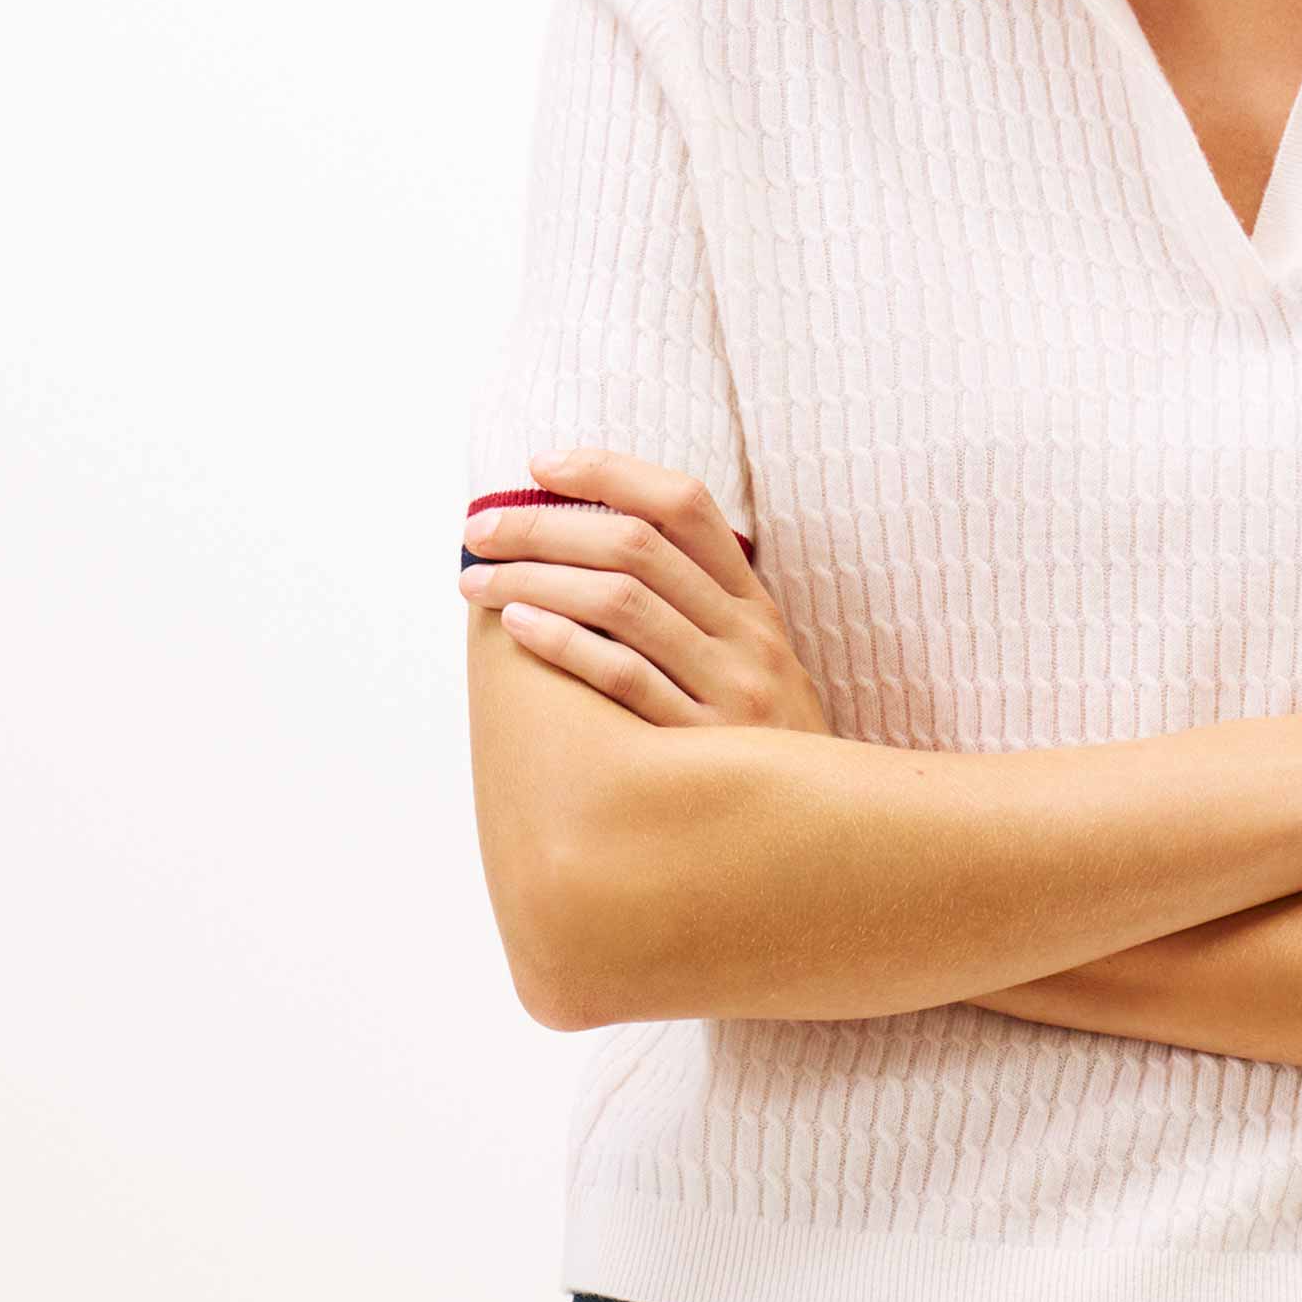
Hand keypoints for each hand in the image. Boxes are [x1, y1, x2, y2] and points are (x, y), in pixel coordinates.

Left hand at [459, 448, 831, 732]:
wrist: (823, 835)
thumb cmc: (759, 749)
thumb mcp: (751, 668)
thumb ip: (696, 613)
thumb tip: (591, 555)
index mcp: (753, 605)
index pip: (685, 505)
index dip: (611, 472)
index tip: (541, 466)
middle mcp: (747, 634)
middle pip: (637, 545)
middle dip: (544, 527)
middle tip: (479, 532)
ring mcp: (731, 686)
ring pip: (623, 602)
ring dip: (536, 580)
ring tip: (478, 582)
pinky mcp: (704, 744)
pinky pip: (624, 676)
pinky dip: (565, 642)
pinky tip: (517, 626)